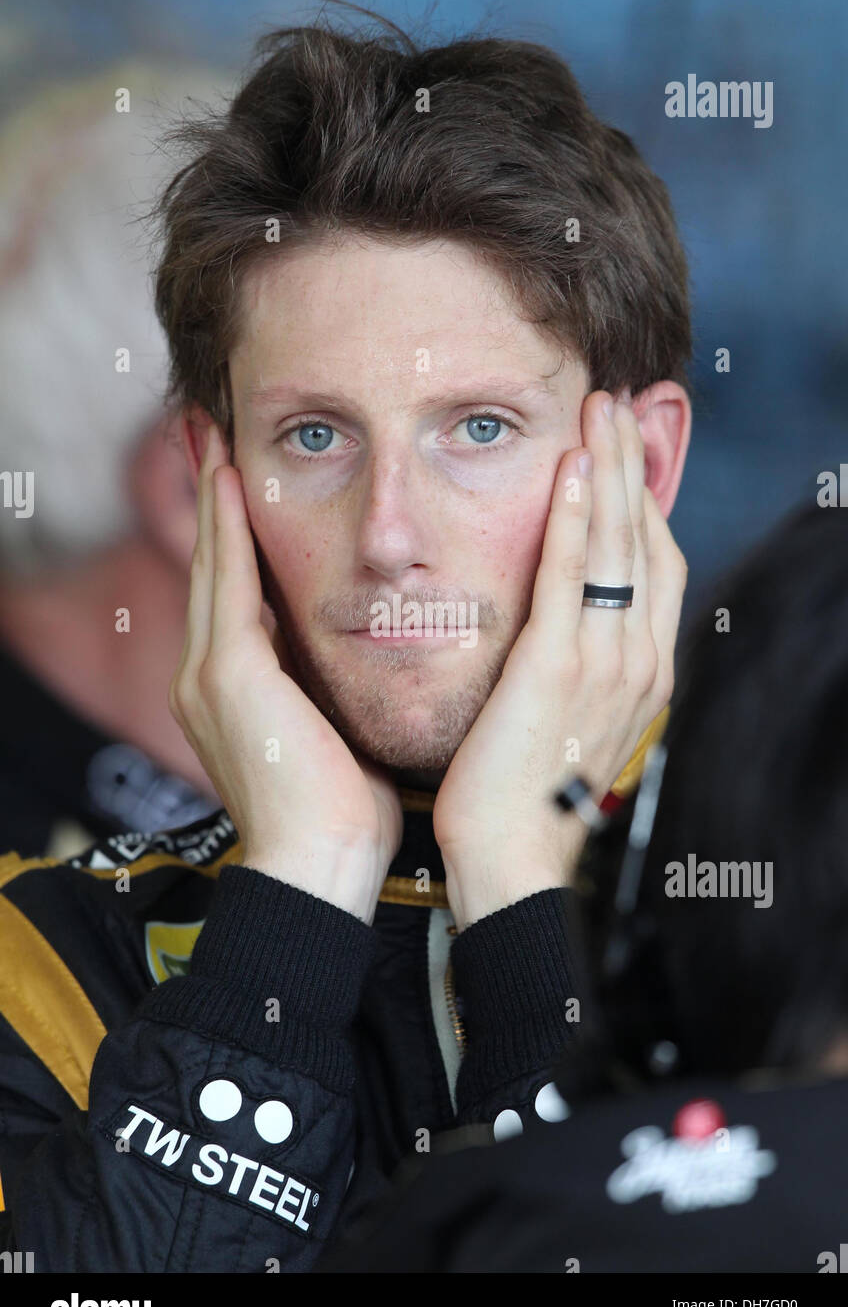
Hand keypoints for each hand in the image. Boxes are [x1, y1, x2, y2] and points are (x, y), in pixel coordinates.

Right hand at [169, 424, 401, 920]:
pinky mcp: (229, 675)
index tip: (242, 483)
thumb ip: (329, 688)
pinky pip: (229, 583)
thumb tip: (364, 657)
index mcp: (237, 690)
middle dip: (214, 501)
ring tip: (216, 438)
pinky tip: (231, 480)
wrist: (321, 869)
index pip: (236, 594)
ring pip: (214, 563)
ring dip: (215, 497)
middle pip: (214, 567)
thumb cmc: (342, 813)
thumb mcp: (334, 733)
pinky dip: (228, 529)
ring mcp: (210, 674)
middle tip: (213, 436)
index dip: (235, 536)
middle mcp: (209, 675)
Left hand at [432, 392, 686, 928]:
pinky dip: (575, 515)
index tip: (628, 453)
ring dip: (610, 469)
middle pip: (646, 540)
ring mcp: (605, 661)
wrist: (510, 855)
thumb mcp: (568, 723)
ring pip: (616, 544)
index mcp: (643, 672)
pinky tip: (572, 466)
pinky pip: (571, 574)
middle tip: (620, 405)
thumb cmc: (524, 797)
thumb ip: (577, 668)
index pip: (655, 567)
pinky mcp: (557, 664)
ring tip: (600, 409)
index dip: (645, 503)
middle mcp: (638, 659)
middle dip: (635, 466)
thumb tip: (564, 631)